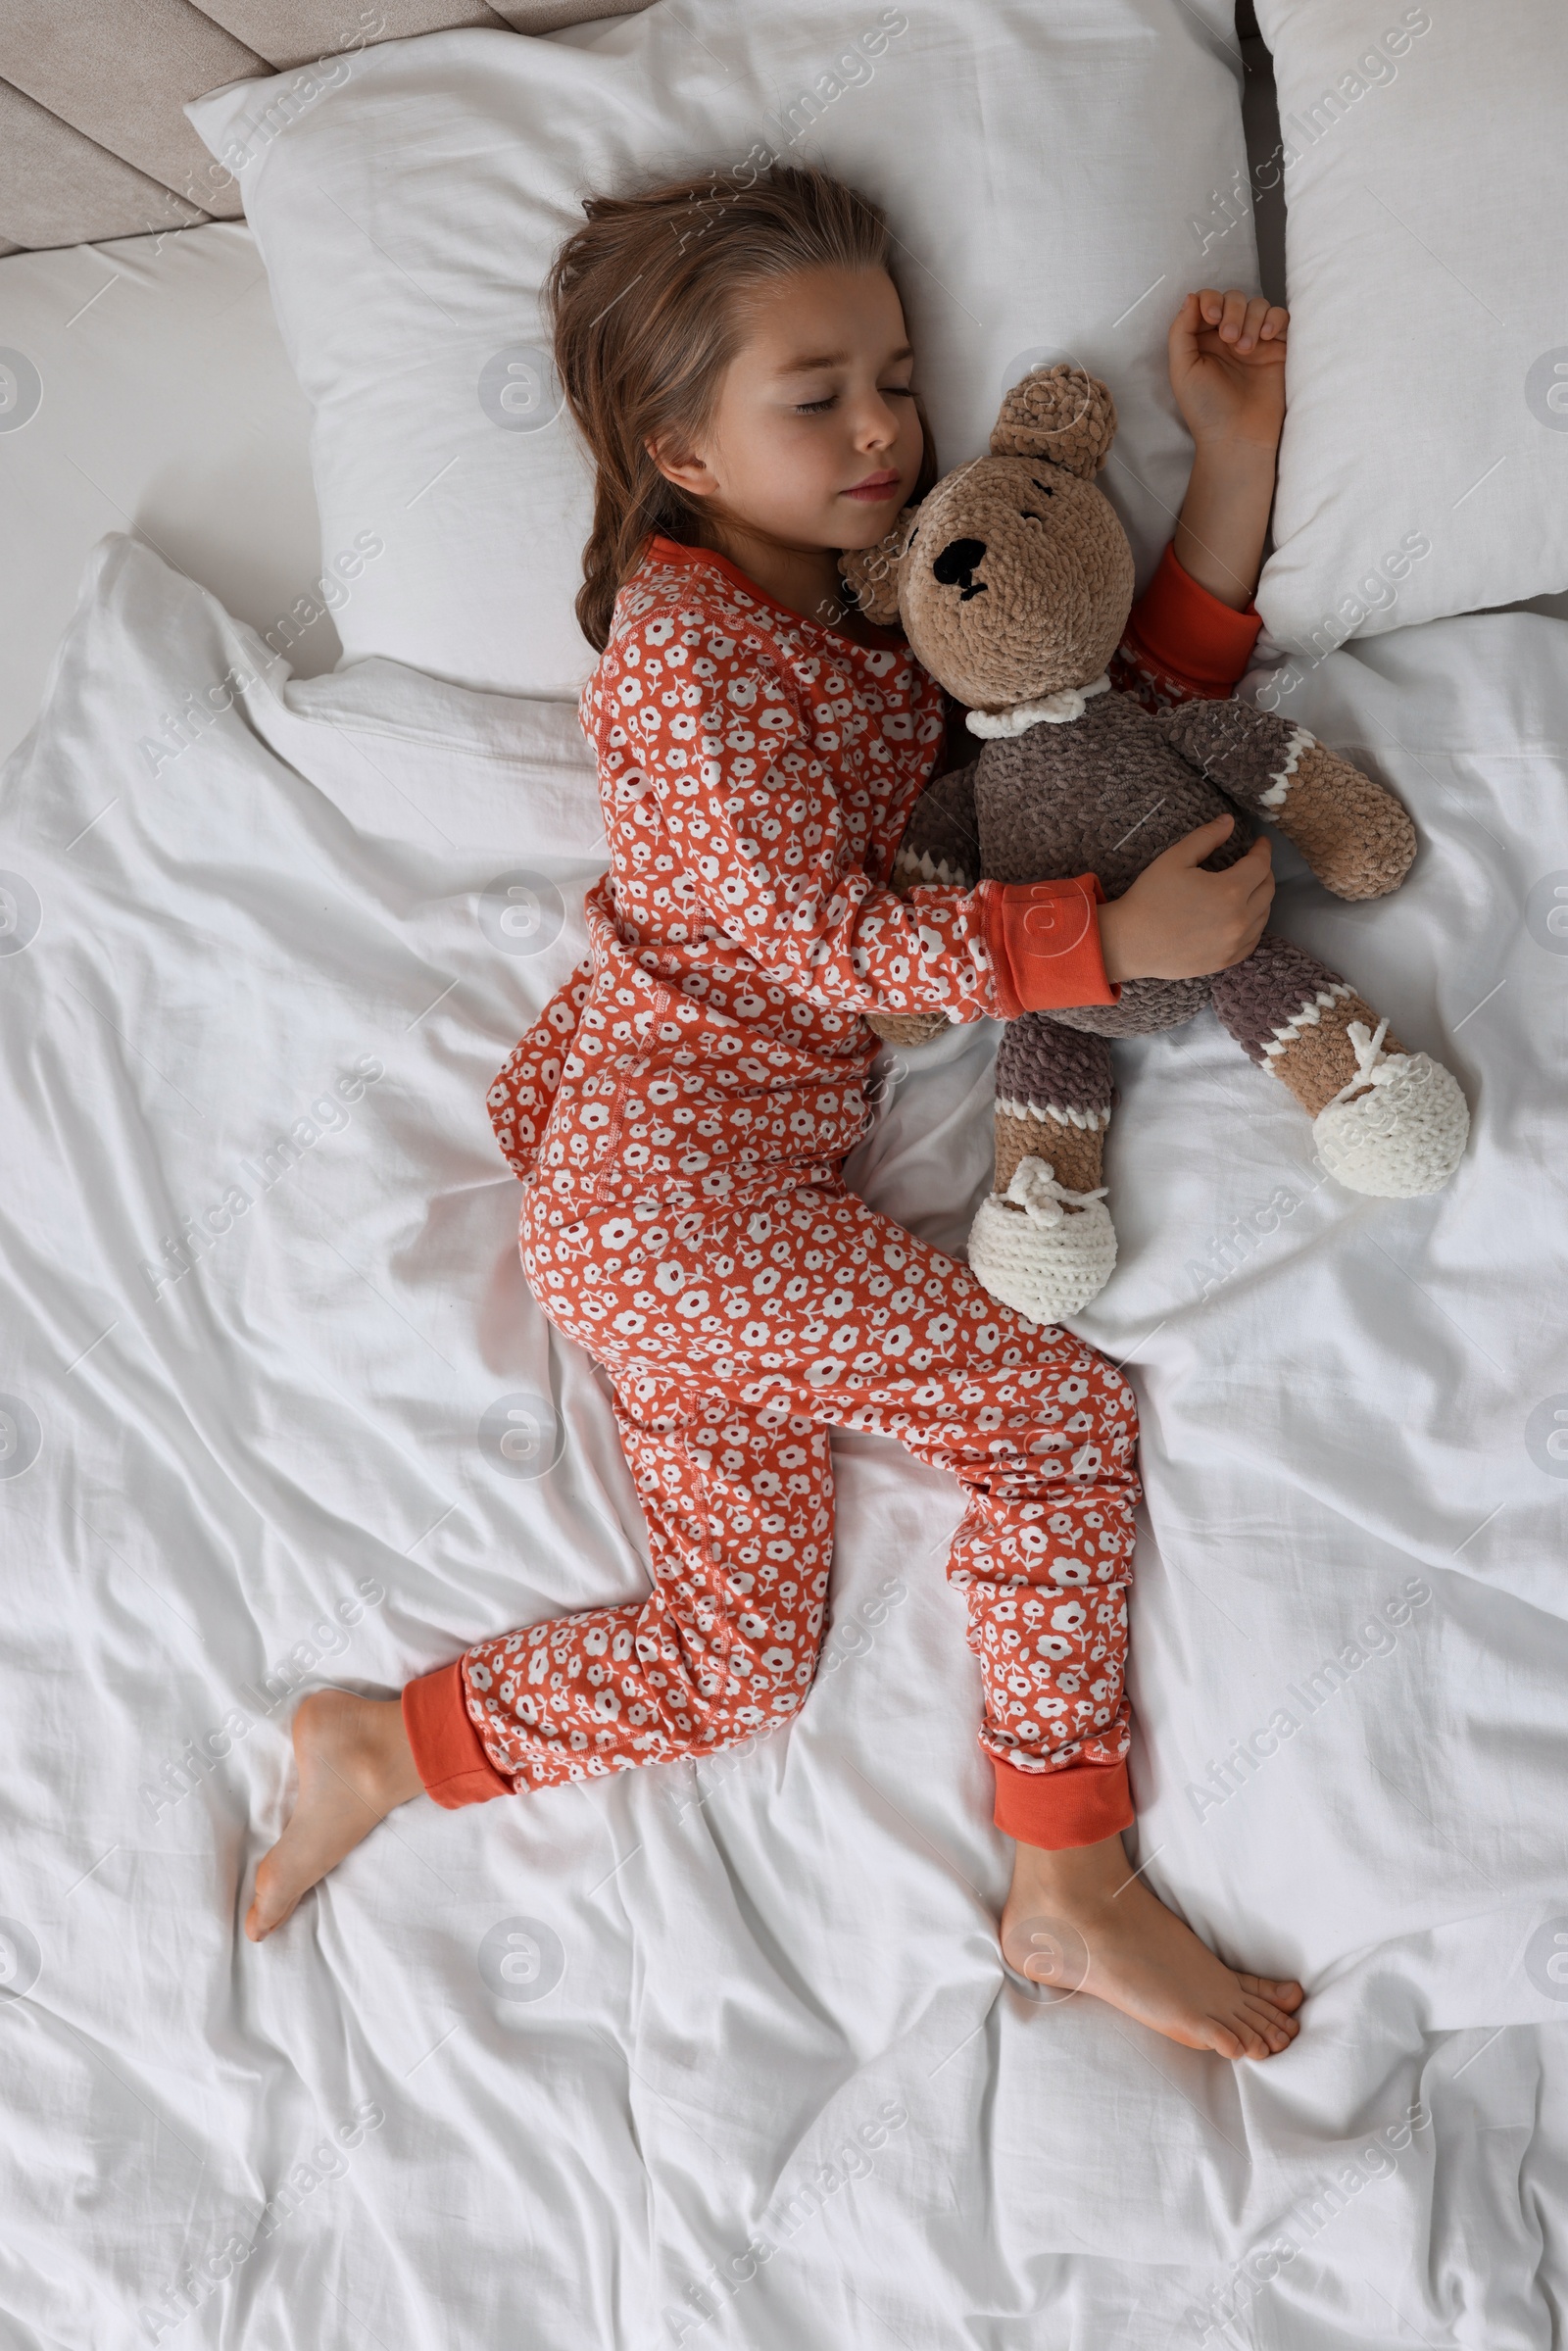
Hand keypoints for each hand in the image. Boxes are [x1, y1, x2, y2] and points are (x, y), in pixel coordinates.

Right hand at [1098, 815, 1273, 981]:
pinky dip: (1254, 924)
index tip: (1260, 842)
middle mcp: (1239, 919)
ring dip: (1261, 897)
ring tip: (1250, 887)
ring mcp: (1234, 944)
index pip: (1260, 865)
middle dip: (1264, 871)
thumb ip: (1206, 837)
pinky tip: (1244, 916)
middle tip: (1254, 863)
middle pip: (1267, 890)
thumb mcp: (1175, 859)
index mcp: (1229, 890)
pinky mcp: (1226, 961)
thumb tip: (1230, 821)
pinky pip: (1253, 940)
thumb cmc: (1149, 897)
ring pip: (1263, 916)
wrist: (1130, 943)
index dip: (1262, 850)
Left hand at [1169, 289, 1288, 452]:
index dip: (1210, 300)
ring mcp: (1256, 342)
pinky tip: (1266, 338)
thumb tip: (1191, 297)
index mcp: (1204, 339)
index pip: (1208, 301)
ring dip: (1251, 320)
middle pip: (1234, 298)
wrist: (1238, 436)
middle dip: (1232, 311)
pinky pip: (1281, 318)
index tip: (1211, 317)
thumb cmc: (1206, 409)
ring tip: (1246, 349)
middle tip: (1229, 339)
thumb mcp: (1182, 369)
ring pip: (1258, 305)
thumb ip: (1181, 332)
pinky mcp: (1279, 349)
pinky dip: (1274, 320)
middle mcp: (1230, 337)